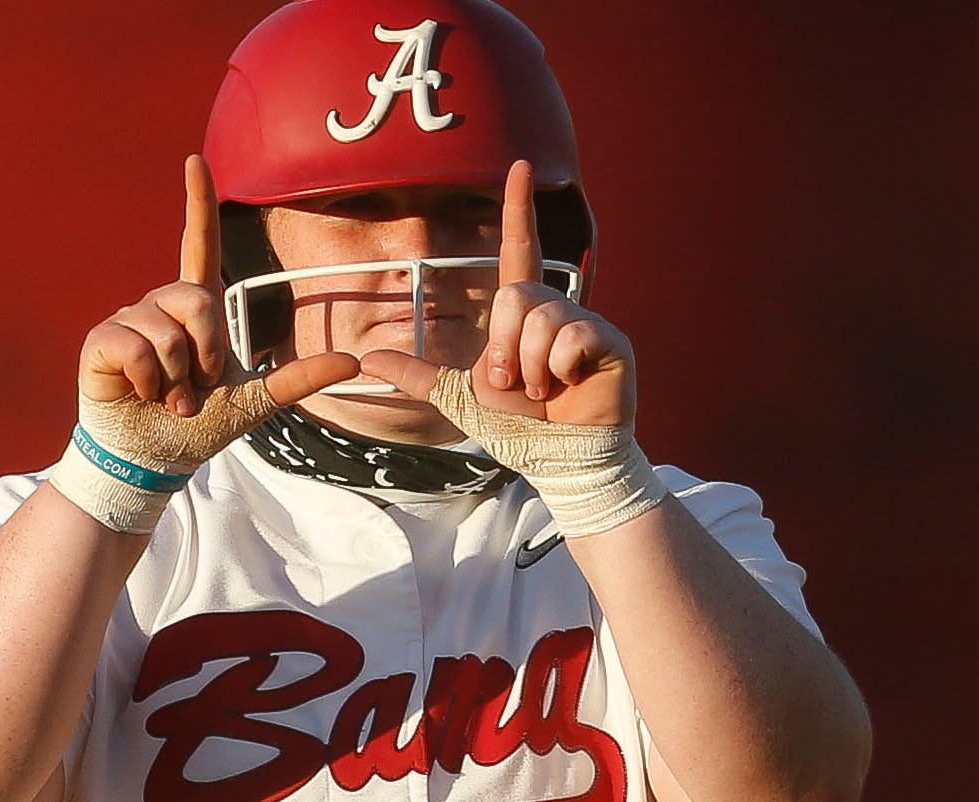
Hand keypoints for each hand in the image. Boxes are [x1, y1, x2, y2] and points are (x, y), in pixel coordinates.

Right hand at [53, 156, 356, 533]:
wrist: (154, 459)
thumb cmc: (198, 426)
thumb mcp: (256, 401)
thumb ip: (299, 377)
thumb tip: (356, 362)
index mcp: (196, 310)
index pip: (199, 244)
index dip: (197, 203)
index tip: (196, 160)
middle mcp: (162, 305)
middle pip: (197, 300)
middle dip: (207, 353)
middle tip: (198, 388)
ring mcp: (129, 319)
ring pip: (167, 330)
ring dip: (178, 377)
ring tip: (170, 398)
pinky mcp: (102, 340)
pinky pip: (136, 346)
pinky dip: (149, 381)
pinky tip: (143, 394)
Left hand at [358, 161, 634, 429]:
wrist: (558, 460)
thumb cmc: (518, 427)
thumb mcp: (460, 398)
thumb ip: (420, 376)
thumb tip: (368, 359)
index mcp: (521, 313)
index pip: (519, 248)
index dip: (518, 208)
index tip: (519, 166)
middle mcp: (554, 308)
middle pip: (515, 296)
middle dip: (504, 348)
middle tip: (516, 384)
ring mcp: (585, 323)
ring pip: (541, 320)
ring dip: (531, 368)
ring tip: (544, 392)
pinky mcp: (610, 341)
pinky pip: (572, 338)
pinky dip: (559, 370)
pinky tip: (570, 386)